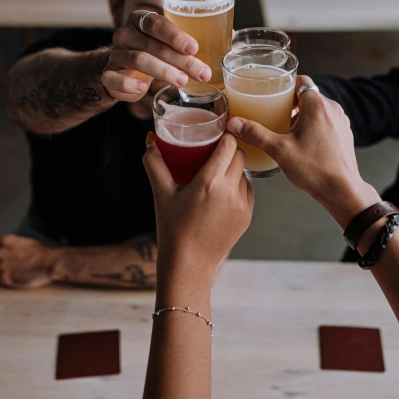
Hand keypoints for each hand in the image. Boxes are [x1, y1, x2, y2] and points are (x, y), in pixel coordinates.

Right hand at [101, 11, 211, 102]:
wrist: (120, 71)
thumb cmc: (153, 53)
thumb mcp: (170, 44)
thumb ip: (195, 40)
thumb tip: (232, 35)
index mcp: (141, 20)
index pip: (156, 22)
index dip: (175, 35)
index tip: (194, 47)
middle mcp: (125, 34)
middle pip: (153, 44)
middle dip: (180, 59)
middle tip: (202, 72)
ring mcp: (115, 54)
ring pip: (138, 60)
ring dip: (163, 71)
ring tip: (182, 81)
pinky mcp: (108, 75)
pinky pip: (114, 79)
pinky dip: (129, 84)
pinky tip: (143, 89)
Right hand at [143, 133, 253, 282]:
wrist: (189, 264)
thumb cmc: (172, 229)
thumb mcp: (161, 194)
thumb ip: (155, 164)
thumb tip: (150, 141)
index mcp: (209, 182)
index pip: (229, 145)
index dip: (224, 136)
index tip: (217, 135)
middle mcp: (230, 191)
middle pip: (239, 155)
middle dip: (228, 151)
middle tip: (214, 152)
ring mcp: (242, 204)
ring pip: (244, 173)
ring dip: (233, 169)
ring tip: (216, 174)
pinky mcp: (248, 215)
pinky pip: (247, 190)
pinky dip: (237, 187)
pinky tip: (222, 193)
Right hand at [227, 76, 377, 227]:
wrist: (342, 190)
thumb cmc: (314, 169)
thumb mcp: (279, 149)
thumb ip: (255, 133)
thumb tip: (234, 124)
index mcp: (317, 106)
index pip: (301, 81)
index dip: (285, 85)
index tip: (273, 94)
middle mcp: (332, 109)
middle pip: (309, 95)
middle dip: (291, 102)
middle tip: (274, 112)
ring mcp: (341, 121)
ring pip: (318, 108)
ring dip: (303, 114)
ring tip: (287, 127)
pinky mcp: (344, 134)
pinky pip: (327, 120)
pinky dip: (314, 125)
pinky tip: (303, 140)